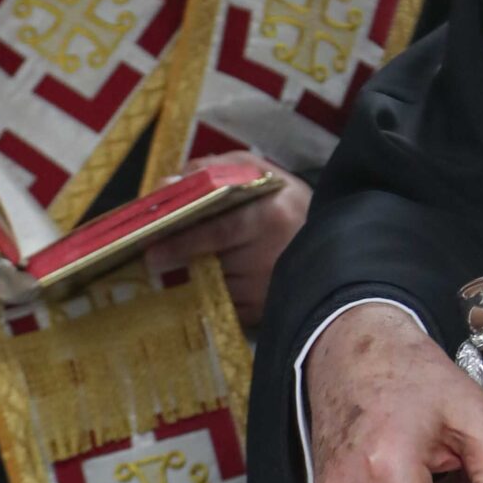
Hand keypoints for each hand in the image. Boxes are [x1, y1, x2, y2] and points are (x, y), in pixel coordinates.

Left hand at [149, 153, 310, 323]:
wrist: (331, 243)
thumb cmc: (284, 203)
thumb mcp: (256, 172)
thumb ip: (212, 170)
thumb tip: (169, 184)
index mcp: (271, 216)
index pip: (219, 232)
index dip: (183, 243)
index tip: (151, 252)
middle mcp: (272, 255)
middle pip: (213, 263)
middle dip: (182, 261)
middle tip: (153, 260)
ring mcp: (268, 289)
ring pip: (216, 286)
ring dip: (196, 278)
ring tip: (183, 266)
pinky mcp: (263, 312)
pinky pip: (224, 307)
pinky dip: (210, 295)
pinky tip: (208, 283)